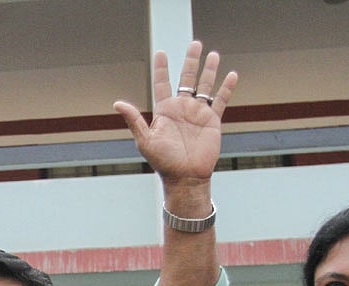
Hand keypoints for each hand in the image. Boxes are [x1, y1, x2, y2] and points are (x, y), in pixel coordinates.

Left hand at [112, 41, 237, 184]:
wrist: (185, 178)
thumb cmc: (163, 162)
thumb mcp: (145, 140)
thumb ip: (134, 120)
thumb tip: (117, 103)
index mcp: (165, 110)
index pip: (162, 83)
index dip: (161, 68)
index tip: (161, 52)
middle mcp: (182, 108)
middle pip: (186, 78)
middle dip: (190, 61)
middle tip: (195, 44)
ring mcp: (198, 113)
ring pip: (205, 86)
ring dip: (209, 70)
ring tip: (213, 54)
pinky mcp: (212, 121)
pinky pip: (220, 101)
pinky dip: (226, 88)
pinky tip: (231, 75)